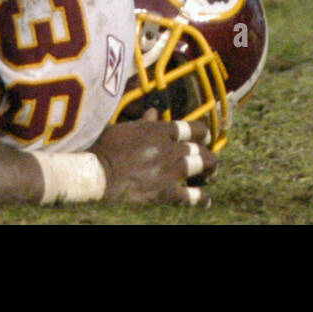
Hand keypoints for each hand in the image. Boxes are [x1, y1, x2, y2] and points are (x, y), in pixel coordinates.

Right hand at [90, 113, 217, 205]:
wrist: (100, 174)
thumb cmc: (107, 148)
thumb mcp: (125, 129)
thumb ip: (143, 122)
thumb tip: (153, 112)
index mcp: (159, 130)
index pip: (190, 127)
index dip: (202, 132)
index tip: (205, 136)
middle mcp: (170, 148)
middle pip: (199, 148)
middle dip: (206, 153)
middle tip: (209, 157)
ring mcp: (171, 170)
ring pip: (201, 166)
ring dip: (209, 169)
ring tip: (212, 173)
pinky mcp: (168, 192)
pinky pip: (193, 196)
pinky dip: (202, 197)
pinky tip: (206, 199)